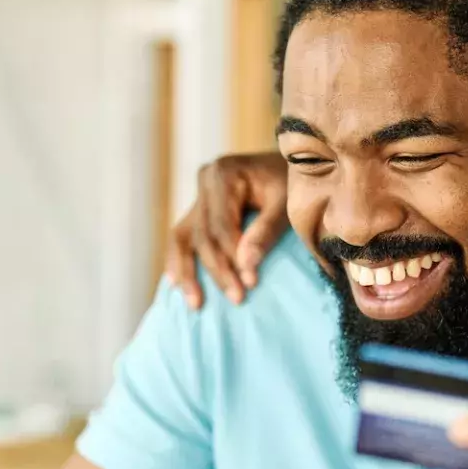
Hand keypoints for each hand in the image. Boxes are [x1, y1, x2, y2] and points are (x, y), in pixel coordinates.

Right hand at [163, 151, 289, 307]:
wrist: (291, 164)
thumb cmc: (292, 183)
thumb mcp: (286, 203)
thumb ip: (266, 231)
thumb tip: (246, 266)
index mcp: (224, 174)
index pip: (222, 225)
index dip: (233, 256)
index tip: (250, 284)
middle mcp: (205, 181)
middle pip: (203, 235)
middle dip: (218, 270)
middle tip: (236, 299)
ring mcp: (199, 194)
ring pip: (182, 237)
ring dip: (186, 272)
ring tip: (194, 304)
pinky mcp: (199, 208)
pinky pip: (182, 236)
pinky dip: (179, 260)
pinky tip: (175, 284)